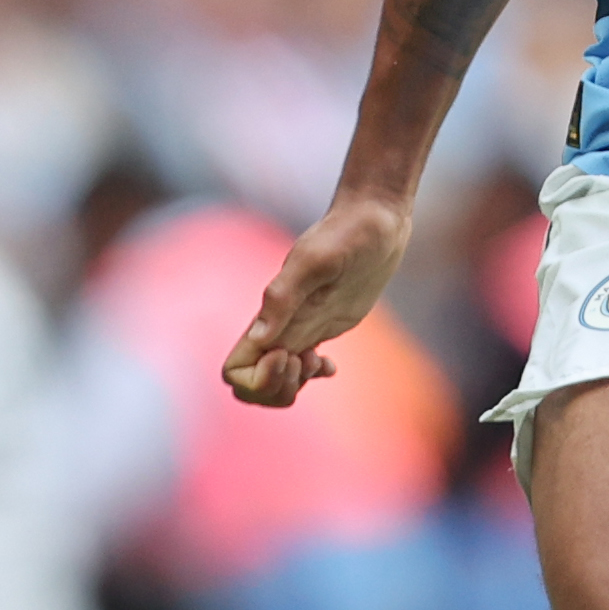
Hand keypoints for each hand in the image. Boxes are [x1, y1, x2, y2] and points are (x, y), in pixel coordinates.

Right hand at [221, 192, 412, 408]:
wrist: (374, 219)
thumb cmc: (347, 234)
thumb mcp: (317, 262)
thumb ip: (284, 296)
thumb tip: (259, 338)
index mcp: (269, 315)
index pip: (234, 369)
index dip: (256, 379)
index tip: (287, 357)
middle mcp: (279, 326)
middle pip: (252, 385)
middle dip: (275, 389)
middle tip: (305, 363)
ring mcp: (300, 328)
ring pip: (277, 379)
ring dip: (294, 385)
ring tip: (319, 362)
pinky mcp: (322, 325)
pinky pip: (303, 366)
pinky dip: (313, 375)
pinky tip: (331, 364)